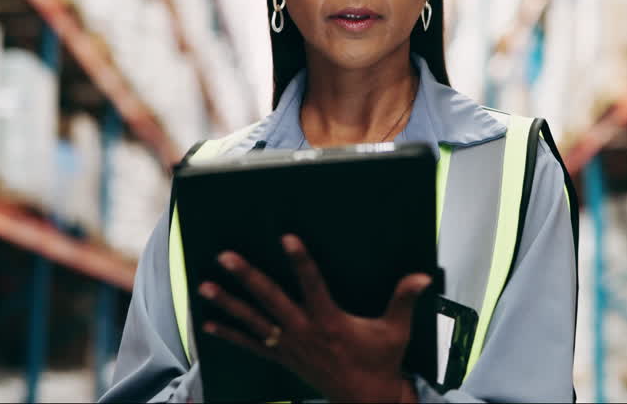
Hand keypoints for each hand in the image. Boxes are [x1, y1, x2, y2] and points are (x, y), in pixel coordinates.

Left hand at [199, 234, 428, 402]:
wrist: (366, 401)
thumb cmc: (381, 362)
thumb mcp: (396, 331)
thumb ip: (405, 300)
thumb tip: (421, 277)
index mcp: (330, 321)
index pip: (312, 284)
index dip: (300, 261)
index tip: (286, 238)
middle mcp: (304, 332)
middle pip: (269, 299)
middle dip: (246, 277)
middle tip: (225, 257)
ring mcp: (289, 346)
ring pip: (253, 320)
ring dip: (228, 303)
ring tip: (205, 286)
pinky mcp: (283, 358)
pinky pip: (250, 345)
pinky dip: (230, 334)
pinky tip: (208, 324)